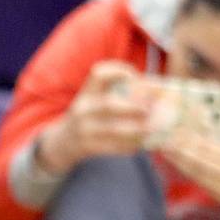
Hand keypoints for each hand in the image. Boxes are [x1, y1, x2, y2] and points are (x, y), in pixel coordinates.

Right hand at [35, 61, 150, 173]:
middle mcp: (83, 109)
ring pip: (115, 129)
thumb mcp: (92, 99)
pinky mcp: (89, 147)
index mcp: (86, 93)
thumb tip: (156, 90)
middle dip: (133, 106)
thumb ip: (116, 91)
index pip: (99, 74)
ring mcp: (85, 130)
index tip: (136, 77)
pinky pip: (114, 147)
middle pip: (109, 104)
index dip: (119, 71)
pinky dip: (131, 145)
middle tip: (149, 109)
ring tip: (152, 128)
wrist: (63, 143)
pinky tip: (141, 142)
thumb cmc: (88, 116)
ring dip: (137, 129)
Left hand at [160, 132, 219, 207]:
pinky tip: (181, 164)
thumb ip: (219, 147)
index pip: (209, 154)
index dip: (190, 145)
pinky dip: (190, 173)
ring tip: (168, 154)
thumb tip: (195, 137)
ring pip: (197, 177)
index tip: (176, 137)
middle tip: (164, 145)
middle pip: (199, 167)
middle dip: (179, 156)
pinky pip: (201, 183)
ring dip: (181, 165)